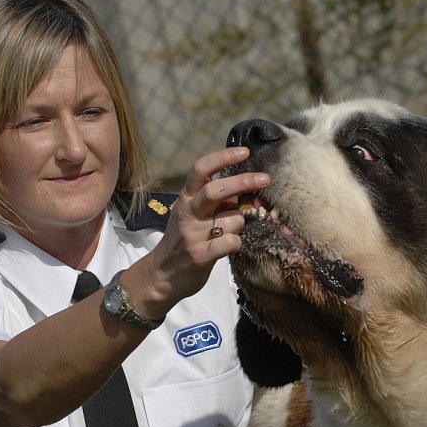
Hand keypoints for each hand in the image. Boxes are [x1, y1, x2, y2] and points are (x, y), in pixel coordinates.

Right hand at [121, 147, 269, 318]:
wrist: (160, 275)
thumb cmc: (185, 240)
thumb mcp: (193, 214)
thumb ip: (217, 201)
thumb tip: (250, 189)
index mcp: (186, 198)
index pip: (201, 169)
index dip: (223, 157)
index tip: (244, 152)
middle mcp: (188, 212)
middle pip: (216, 190)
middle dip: (244, 181)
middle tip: (265, 179)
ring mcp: (192, 234)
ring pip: (232, 219)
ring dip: (240, 224)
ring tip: (230, 232)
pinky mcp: (199, 255)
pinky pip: (231, 242)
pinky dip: (237, 242)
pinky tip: (230, 246)